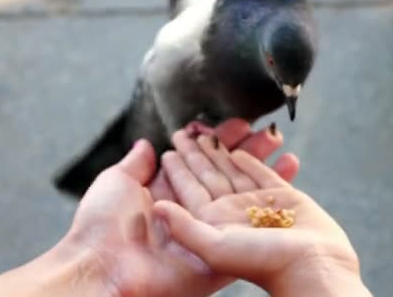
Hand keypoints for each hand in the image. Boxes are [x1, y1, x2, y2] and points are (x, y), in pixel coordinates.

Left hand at [59, 120, 300, 295]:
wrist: (107, 271)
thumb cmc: (103, 227)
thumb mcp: (115, 184)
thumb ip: (135, 165)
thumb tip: (147, 144)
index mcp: (169, 194)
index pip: (201, 161)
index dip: (217, 140)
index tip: (235, 122)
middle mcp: (193, 210)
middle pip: (225, 172)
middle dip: (243, 147)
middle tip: (259, 127)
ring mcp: (212, 227)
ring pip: (242, 188)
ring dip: (261, 162)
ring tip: (275, 140)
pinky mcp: (227, 245)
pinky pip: (256, 216)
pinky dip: (275, 189)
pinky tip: (289, 164)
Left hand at [154, 148, 371, 296]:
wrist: (312, 271)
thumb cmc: (262, 265)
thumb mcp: (211, 248)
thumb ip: (183, 227)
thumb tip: (157, 207)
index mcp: (212, 223)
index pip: (190, 187)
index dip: (179, 165)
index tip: (170, 144)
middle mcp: (232, 214)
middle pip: (211, 175)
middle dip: (198, 153)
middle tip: (187, 130)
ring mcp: (258, 207)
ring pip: (235, 171)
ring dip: (224, 151)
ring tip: (213, 132)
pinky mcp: (286, 201)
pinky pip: (264, 176)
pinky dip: (253, 163)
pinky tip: (242, 151)